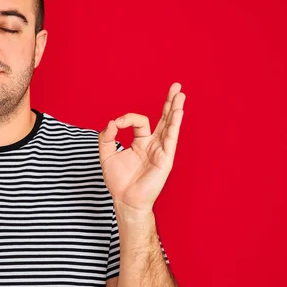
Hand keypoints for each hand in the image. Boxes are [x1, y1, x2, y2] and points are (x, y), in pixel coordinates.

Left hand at [98, 82, 185, 215]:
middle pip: (164, 119)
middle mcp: (153, 144)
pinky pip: (171, 139)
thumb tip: (111, 122)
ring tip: (180, 93)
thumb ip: (106, 137)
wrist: (125, 200)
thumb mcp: (105, 155)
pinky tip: (178, 112)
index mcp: (141, 142)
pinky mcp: (165, 159)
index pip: (139, 121)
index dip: (127, 118)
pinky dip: (174, 125)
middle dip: (169, 102)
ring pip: (170, 126)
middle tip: (176, 86)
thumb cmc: (118, 181)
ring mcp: (161, 151)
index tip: (115, 124)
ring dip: (175, 109)